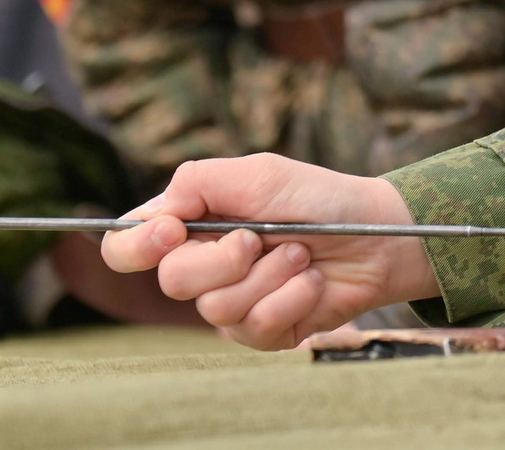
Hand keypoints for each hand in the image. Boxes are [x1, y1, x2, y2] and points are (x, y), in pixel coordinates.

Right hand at [100, 153, 439, 348]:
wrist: (377, 235)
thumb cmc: (318, 197)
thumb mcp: (260, 174)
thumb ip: (198, 183)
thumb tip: (154, 216)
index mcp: (192, 224)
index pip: (126, 248)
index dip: (135, 247)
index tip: (171, 234)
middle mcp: (204, 267)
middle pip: (173, 281)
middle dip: (224, 258)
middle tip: (261, 237)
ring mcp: (232, 303)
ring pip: (216, 308)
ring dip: (269, 274)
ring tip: (300, 254)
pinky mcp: (262, 331)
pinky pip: (255, 328)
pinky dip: (290, 298)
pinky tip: (311, 281)